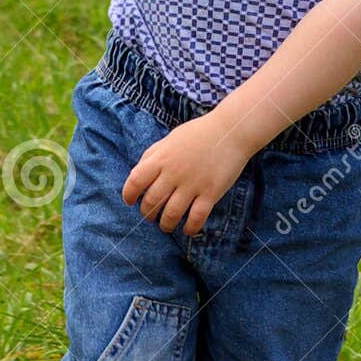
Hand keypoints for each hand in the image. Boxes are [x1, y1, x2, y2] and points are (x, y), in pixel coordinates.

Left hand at [121, 112, 250, 236]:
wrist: (231, 131)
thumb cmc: (198, 134)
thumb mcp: (170, 139)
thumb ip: (152, 156)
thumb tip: (136, 176)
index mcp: (162, 158)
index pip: (136, 181)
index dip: (129, 194)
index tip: (130, 202)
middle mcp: (174, 172)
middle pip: (152, 202)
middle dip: (148, 213)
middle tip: (150, 216)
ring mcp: (193, 184)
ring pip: (171, 214)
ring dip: (166, 224)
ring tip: (166, 226)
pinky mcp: (211, 192)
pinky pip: (197, 218)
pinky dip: (190, 228)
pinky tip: (188, 229)